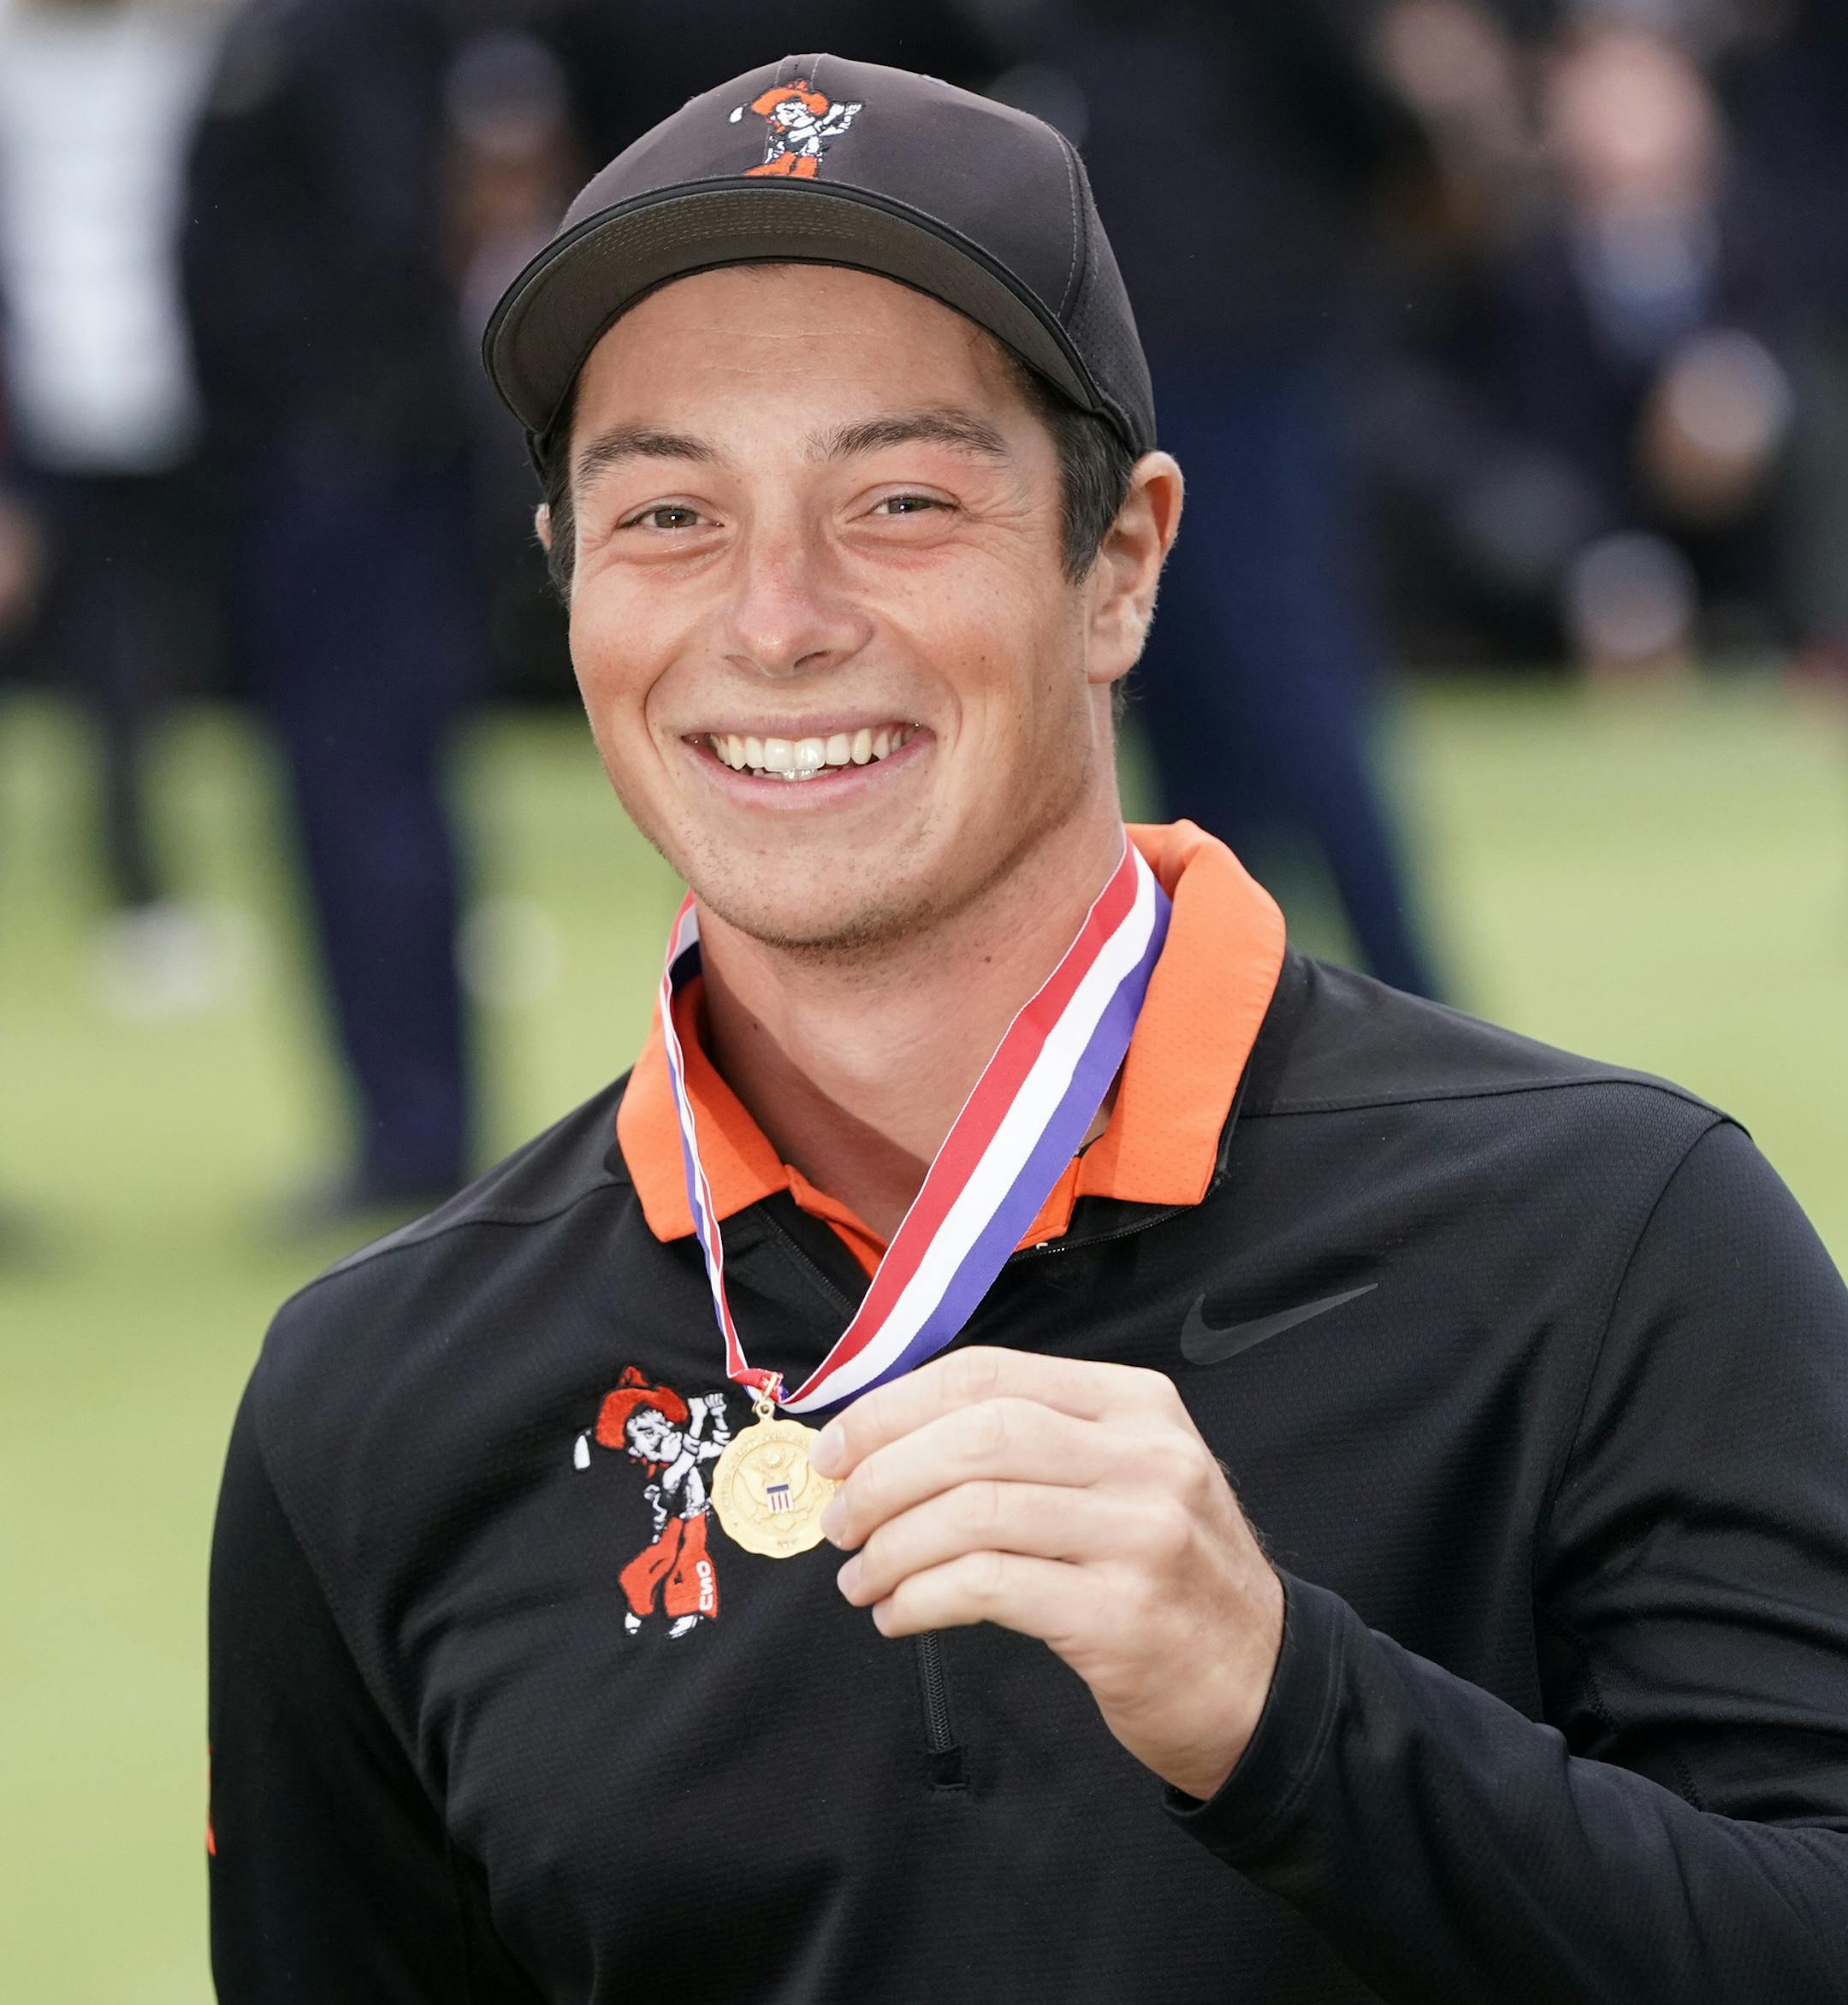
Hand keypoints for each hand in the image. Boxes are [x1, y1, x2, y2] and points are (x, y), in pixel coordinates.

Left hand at [811, 1347, 1283, 1800]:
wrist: (1263, 1682)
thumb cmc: (1167, 1573)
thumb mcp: (1123, 1477)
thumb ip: (1031, 1443)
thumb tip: (885, 1437)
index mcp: (1137, 1404)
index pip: (990, 1374)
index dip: (895, 1405)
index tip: (837, 1446)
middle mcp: (1146, 1458)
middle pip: (978, 1435)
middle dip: (883, 1474)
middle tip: (839, 1517)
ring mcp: (1141, 1536)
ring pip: (975, 1511)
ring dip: (891, 1546)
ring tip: (859, 1576)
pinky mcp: (1123, 1618)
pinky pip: (990, 1586)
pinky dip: (922, 1597)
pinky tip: (899, 1613)